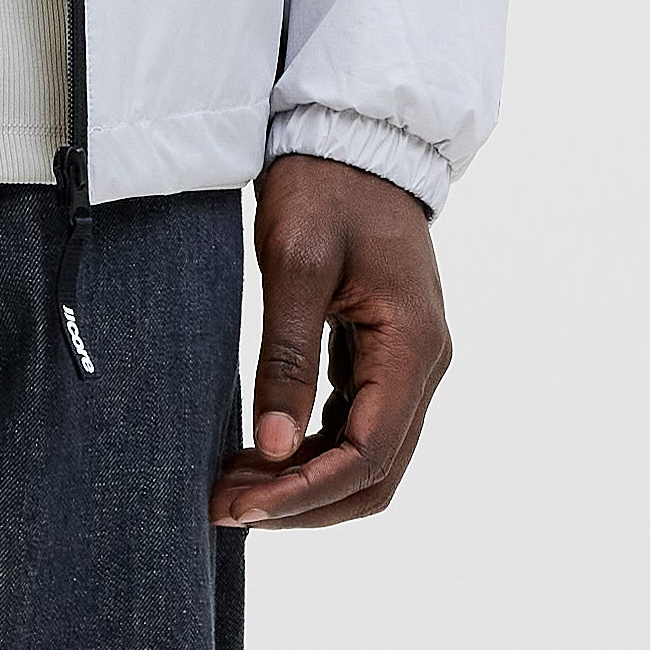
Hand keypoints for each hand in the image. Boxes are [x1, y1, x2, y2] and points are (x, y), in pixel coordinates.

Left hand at [211, 152, 449, 531]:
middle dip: (302, 501)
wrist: (352, 140)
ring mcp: (408, 363)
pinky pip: (355, 426)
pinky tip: (257, 453)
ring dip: (303, 482)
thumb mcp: (296, 266)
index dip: (306, 492)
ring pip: (367, 457)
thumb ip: (286, 358)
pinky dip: (309, 452)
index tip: (241, 506)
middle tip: (225, 508)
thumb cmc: (325, 191)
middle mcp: (424, 364)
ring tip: (231, 487)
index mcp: (412, 345)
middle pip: (375, 473)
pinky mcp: (383, 355)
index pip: (369, 455)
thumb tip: (271, 445)